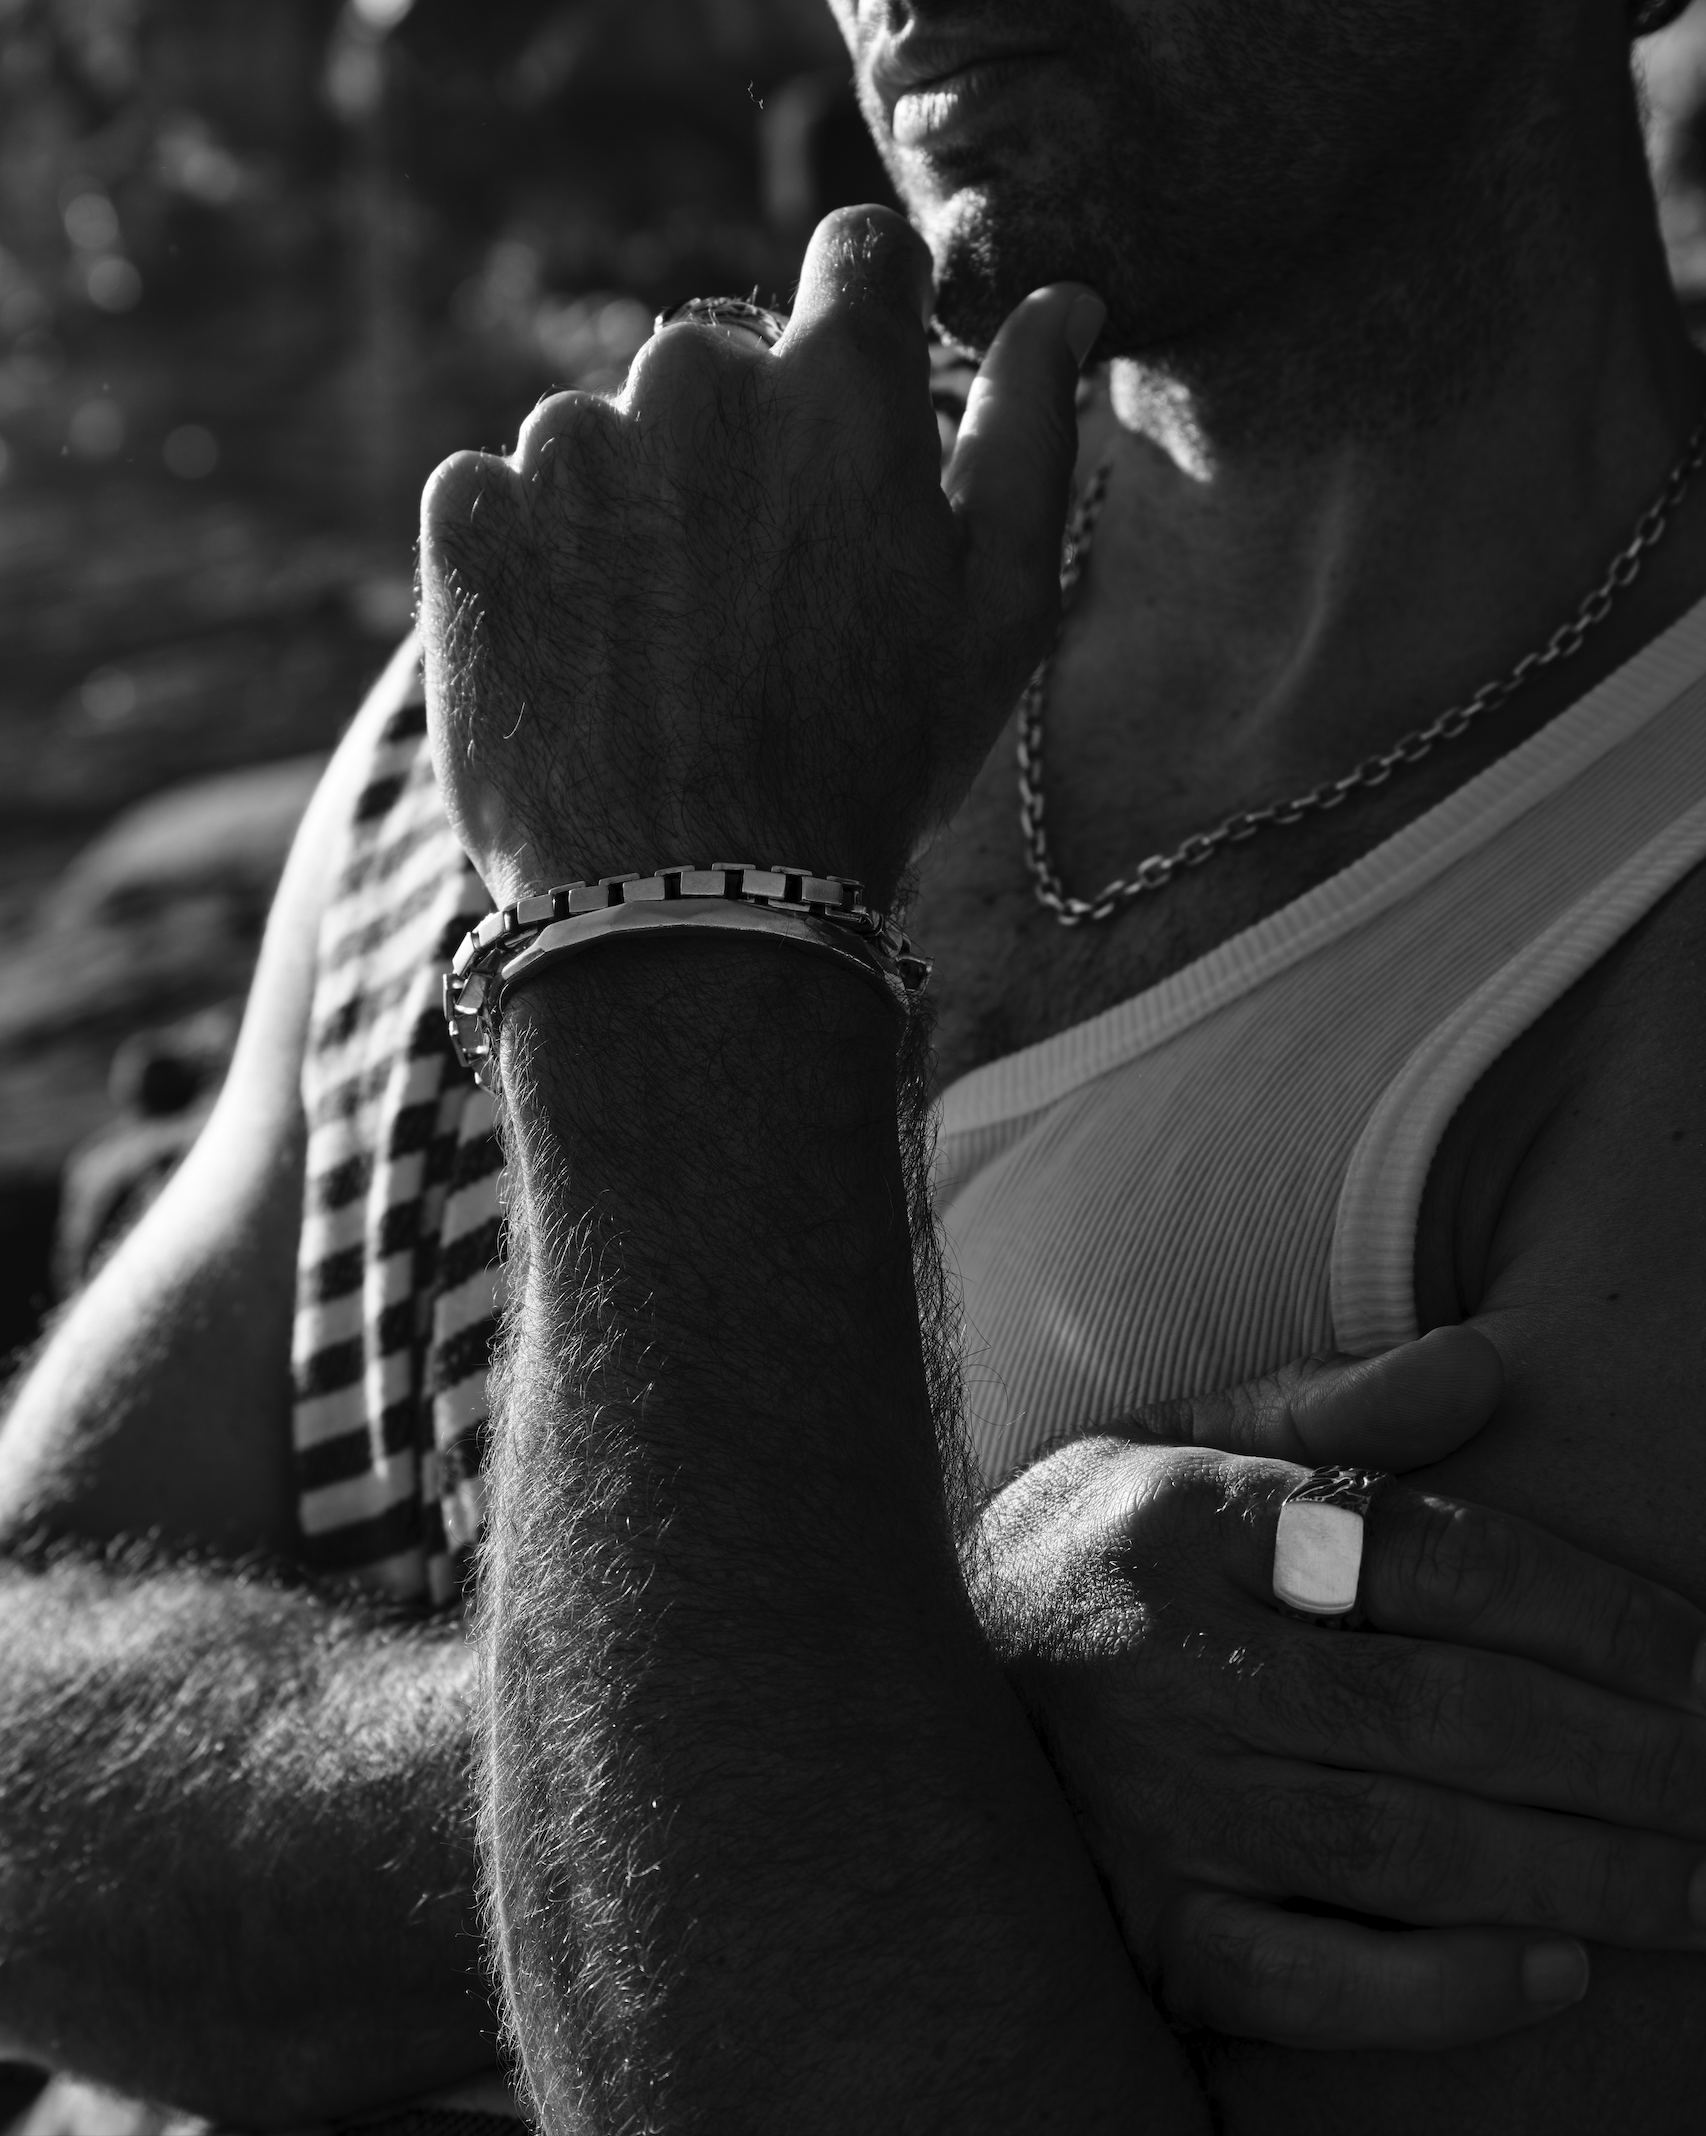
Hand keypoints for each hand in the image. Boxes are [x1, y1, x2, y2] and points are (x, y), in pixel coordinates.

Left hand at [418, 206, 1103, 907]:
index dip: (865, 328)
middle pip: (721, 365)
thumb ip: (1032, 433)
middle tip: (754, 602)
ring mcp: (567, 445)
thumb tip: (1068, 303)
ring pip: (607, 437)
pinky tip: (582, 661)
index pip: (861, 258)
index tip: (853, 410)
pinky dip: (534, 561)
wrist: (687, 908)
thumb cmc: (867, 769)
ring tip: (661, 654)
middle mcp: (695, 380)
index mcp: (841, 387)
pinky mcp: (467, 516)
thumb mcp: (996, 614)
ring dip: (631, 512)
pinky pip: (502, 496)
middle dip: (739, 453)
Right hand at [967, 1330, 1705, 2050]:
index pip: (1432, 1557)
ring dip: (1576, 1868)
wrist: (899, 1680)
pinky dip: (1437, 1988)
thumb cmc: (1088, 1552)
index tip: (1705, 1658)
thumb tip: (1488, 1363)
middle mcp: (1178, 1662)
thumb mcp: (1175, 1441)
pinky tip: (1555, 1967)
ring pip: (1402, 1848)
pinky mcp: (1149, 1926)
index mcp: (1196, 1519)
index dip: (1590, 1612)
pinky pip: (1308, 1981)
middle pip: (1444, 1710)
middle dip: (1624, 1753)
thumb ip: (1330, 1408)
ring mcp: (1159, 1807)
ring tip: (1702, 1883)